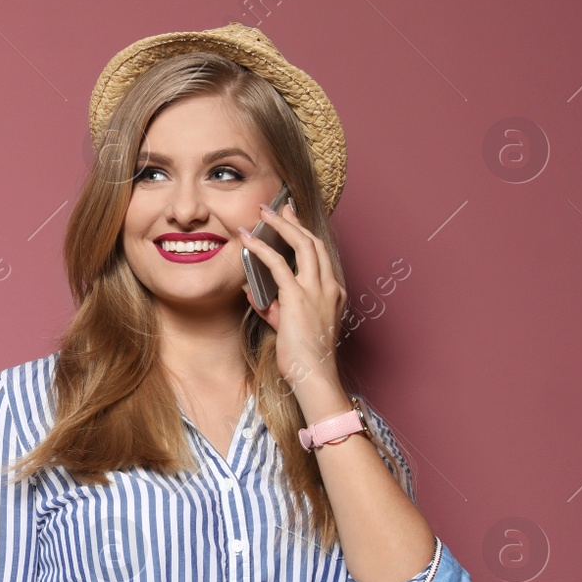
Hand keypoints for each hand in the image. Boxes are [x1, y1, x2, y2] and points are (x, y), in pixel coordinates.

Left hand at [237, 198, 346, 395]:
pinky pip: (278, 265)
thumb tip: (252, 292)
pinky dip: (262, 249)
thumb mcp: (288, 326)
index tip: (292, 219)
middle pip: (313, 242)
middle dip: (295, 221)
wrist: (314, 376)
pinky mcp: (298, 298)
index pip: (319, 255)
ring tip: (263, 213)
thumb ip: (273, 307)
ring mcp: (317, 291)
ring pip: (302, 245)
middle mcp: (329, 287)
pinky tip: (248, 240)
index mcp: (332, 293)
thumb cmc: (303, 357)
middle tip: (279, 205)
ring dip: (280, 226)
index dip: (305, 234)